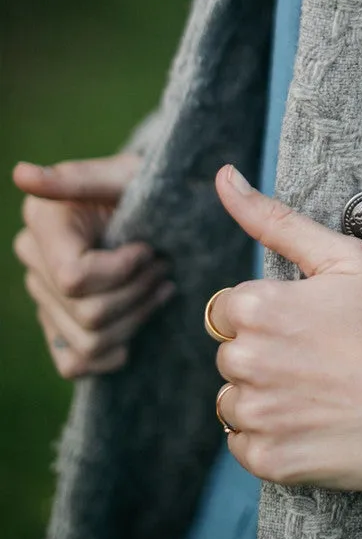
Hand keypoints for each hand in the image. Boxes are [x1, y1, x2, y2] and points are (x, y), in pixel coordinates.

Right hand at [12, 154, 174, 378]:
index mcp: (43, 223)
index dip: (122, 271)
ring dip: (136, 319)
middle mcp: (34, 261)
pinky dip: (111, 353)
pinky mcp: (58, 323)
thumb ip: (77, 178)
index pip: (75, 279)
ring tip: (160, 286)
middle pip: (88, 315)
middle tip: (163, 266)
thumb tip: (20, 174)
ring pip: (89, 343)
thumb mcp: (125, 174)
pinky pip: (74, 364)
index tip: (148, 248)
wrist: (152, 203)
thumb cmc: (143, 185)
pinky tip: (137, 323)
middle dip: (139, 292)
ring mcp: (44, 296)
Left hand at [210, 164, 361, 490]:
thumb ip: (276, 220)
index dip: (271, 314)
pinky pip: (245, 446)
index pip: (230, 309)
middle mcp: (246, 360)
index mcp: (257, 307)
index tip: (312, 324)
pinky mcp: (270, 461)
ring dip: (265, 397)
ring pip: (234, 401)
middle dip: (265, 354)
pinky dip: (272, 439)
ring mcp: (257, 415)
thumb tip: (224, 176)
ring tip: (320, 393)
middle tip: (323, 359)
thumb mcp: (344, 258)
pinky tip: (314, 424)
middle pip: (231, 354)